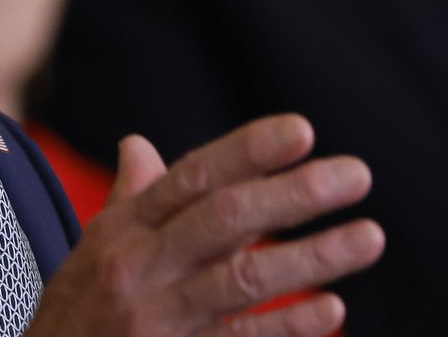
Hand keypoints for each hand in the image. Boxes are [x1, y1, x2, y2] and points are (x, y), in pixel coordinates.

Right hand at [27, 115, 384, 336]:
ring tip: (368, 237)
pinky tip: (332, 310)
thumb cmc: (78, 307)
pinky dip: (288, 327)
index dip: (248, 151)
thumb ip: (131, 197)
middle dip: (294, 195)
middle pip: (224, 220)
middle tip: (357, 174)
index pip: (193, 177)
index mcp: (125, 228)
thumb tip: (140, 144)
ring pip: (242, 280)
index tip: (303, 130)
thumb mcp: (94, 246)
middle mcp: (141, 267)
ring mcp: (160, 320)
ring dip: (311, 258)